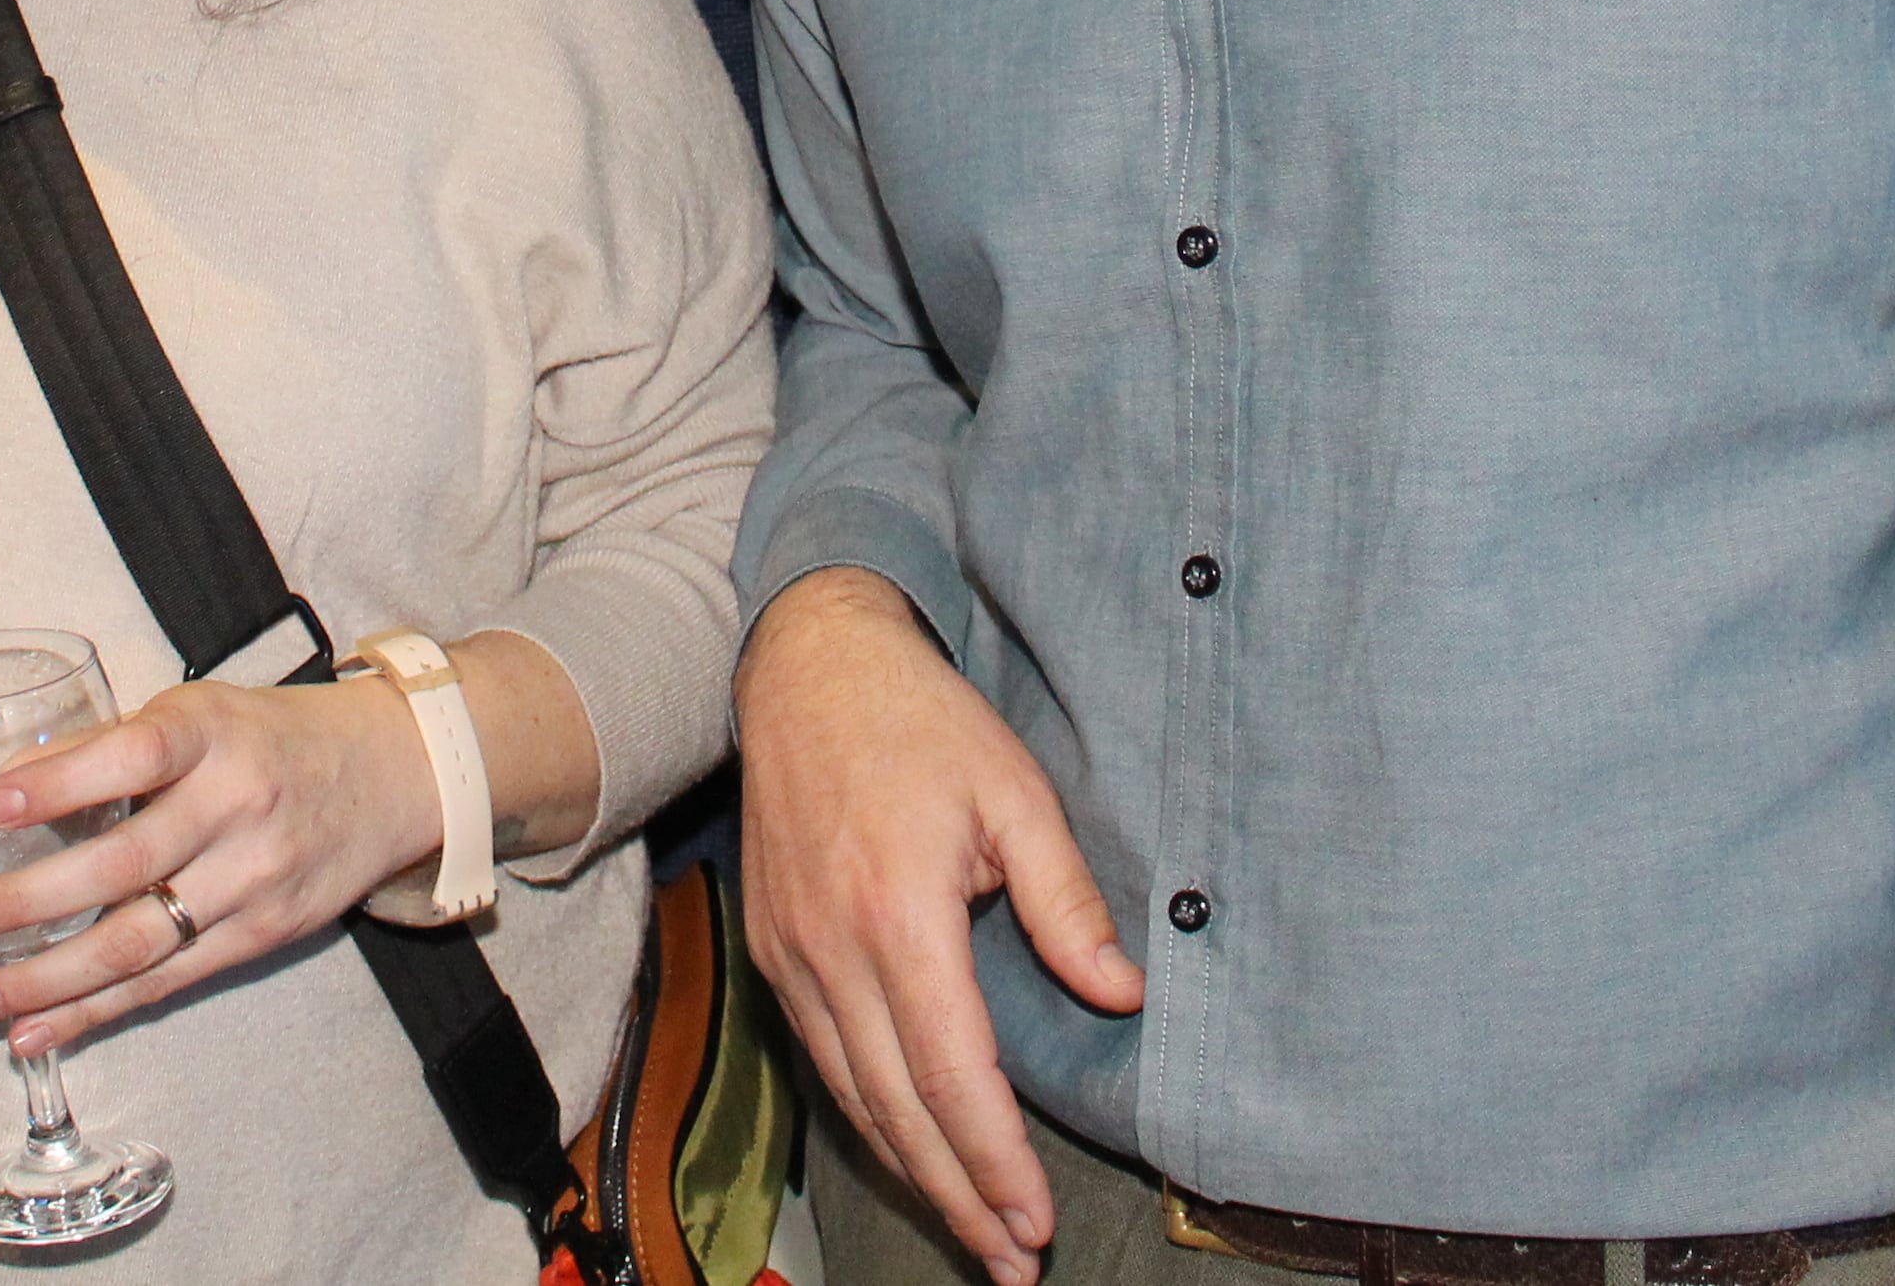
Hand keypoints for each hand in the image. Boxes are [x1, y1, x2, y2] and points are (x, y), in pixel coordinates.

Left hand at [0, 674, 445, 1054]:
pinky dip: (95, 1013)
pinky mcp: (262, 936)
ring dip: (49, 980)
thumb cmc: (272, 737)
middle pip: (125, 866)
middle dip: (29, 901)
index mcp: (215, 734)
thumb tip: (6, 786)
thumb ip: (112, 745)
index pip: (136, 754)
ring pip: (138, 943)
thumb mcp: (201, 713)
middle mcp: (238, 807)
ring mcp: (254, 880)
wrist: (395, 774)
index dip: (62, 782)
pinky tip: (39, 1029)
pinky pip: (166, 983)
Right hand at [737, 567, 1141, 1285]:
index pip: (951, 1073)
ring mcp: (793, 956)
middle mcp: (833, 950)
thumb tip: (1119, 993)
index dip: (994, 1160)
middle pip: (897, 1109)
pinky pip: (824, 1062)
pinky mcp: (775, 952)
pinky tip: (909, 1152)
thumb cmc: (920, 722)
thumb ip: (1065, 900)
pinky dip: (869, 1122)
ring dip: (914, 1176)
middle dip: (959, 1199)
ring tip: (973, 1235)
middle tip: (1010, 1263)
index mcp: (898, 913)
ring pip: (853, 1098)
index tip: (1035, 1220)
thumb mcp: (1016, 792)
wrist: (805, 667)